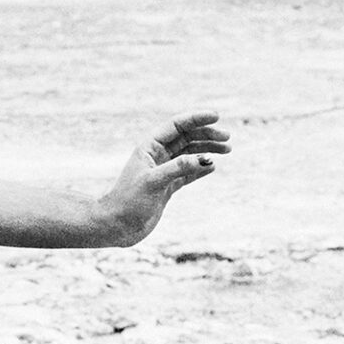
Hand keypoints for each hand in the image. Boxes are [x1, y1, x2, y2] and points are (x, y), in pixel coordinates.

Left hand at [95, 109, 231, 245]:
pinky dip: (201, 169)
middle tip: (228, 138)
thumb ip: (179, 168)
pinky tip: (213, 167)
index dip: (196, 119)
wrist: (116, 226)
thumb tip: (206, 159)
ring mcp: (163, 171)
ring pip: (190, 154)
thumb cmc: (128, 201)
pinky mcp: (167, 187)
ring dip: (208, 150)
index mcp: (149, 147)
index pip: (176, 126)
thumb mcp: (154, 182)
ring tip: (227, 150)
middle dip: (207, 135)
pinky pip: (188, 173)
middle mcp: (156, 156)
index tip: (217, 117)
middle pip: (186, 138)